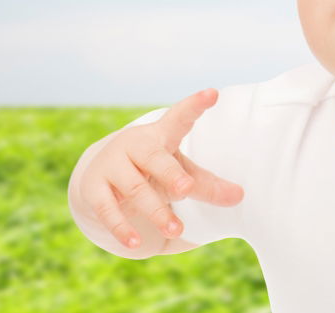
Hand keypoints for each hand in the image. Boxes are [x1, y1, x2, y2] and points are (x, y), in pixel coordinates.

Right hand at [77, 88, 244, 250]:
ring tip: (176, 229)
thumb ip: (205, 183)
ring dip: (156, 211)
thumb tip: (240, 196)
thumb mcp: (176, 169)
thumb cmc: (149, 168)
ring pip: (135, 188)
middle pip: (155, 158)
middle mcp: (135, 145)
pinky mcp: (95, 188)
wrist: (98, 173)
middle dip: (170, 174)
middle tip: (186, 189)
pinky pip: (108, 209)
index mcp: (159, 135)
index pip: (179, 117)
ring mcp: (112, 165)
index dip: (195, 105)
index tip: (212, 93)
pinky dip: (122, 227)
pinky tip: (135, 242)